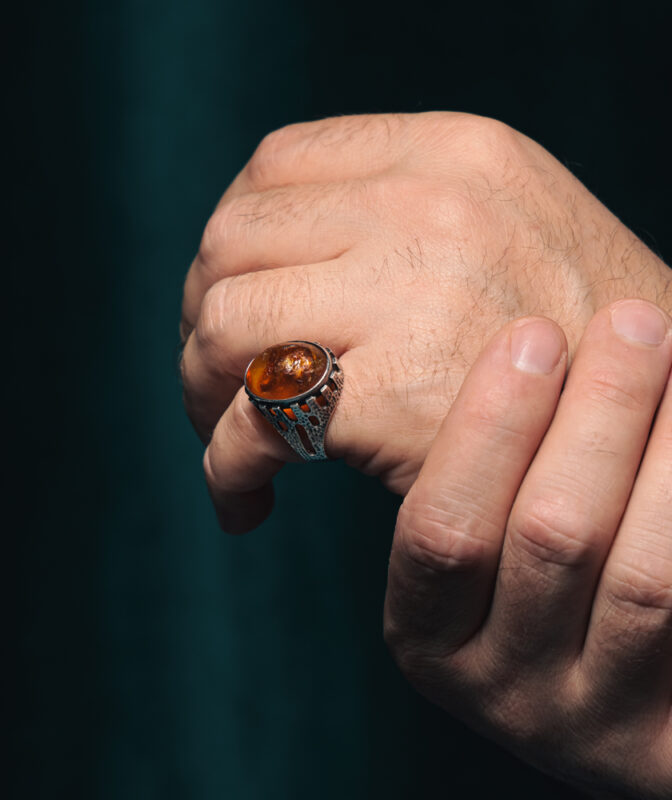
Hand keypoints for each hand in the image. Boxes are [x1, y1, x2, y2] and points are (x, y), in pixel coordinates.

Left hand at [179, 113, 671, 531]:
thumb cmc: (578, 338)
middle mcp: (430, 207)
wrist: (670, 427)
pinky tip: (244, 498)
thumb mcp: (504, 228)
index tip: (223, 295)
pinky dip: (225, 465)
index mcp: (449, 154)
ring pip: (226, 325)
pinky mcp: (400, 397)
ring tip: (219, 436)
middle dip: (199, 317)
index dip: (229, 235)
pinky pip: (257, 422)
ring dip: (198, 390)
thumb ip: (398, 214)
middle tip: (210, 380)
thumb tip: (280, 239)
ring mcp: (416, 296)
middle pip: (233, 241)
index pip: (277, 165)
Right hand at [383, 300, 671, 797]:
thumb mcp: (479, 544)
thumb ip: (478, 475)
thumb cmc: (525, 578)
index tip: (532, 334)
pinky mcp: (661, 745)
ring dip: (668, 452)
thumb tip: (507, 346)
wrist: (615, 689)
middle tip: (630, 323)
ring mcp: (588, 726)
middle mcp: (498, 690)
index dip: (489, 426)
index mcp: (427, 635)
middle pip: (549, 540)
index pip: (444, 528)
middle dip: (597, 415)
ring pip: (642, 578)